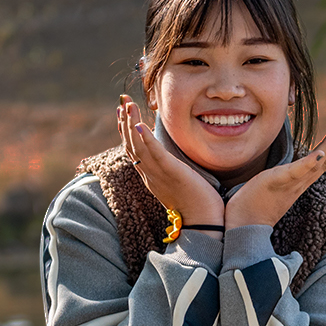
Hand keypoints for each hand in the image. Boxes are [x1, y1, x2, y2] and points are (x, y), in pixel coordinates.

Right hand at [117, 95, 225, 234]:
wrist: (204, 222)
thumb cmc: (196, 203)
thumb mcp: (178, 182)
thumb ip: (172, 170)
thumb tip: (172, 159)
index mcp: (151, 176)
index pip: (133, 150)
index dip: (126, 132)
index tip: (122, 114)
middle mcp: (150, 174)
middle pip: (131, 146)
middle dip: (125, 123)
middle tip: (122, 103)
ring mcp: (158, 174)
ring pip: (138, 147)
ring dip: (131, 125)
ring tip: (127, 106)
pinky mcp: (171, 173)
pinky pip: (154, 154)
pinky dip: (146, 139)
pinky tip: (140, 125)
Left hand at [224, 115, 325, 229]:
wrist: (243, 228)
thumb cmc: (252, 207)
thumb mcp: (271, 186)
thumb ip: (281, 177)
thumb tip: (284, 168)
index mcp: (298, 182)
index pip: (321, 161)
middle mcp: (299, 183)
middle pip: (325, 160)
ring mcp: (289, 184)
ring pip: (316, 164)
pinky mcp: (275, 183)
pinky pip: (295, 173)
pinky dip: (308, 163)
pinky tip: (319, 152)